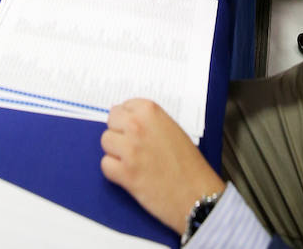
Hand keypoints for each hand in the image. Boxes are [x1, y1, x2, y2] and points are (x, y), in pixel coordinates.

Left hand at [101, 99, 224, 231]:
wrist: (197, 194)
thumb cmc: (188, 164)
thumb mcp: (171, 128)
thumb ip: (148, 121)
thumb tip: (127, 120)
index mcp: (149, 111)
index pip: (121, 107)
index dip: (127, 121)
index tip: (134, 132)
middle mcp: (136, 125)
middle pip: (111, 122)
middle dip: (119, 134)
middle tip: (132, 148)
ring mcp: (130, 148)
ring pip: (106, 142)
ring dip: (115, 153)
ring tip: (133, 163)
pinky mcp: (125, 173)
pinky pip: (105, 165)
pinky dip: (114, 172)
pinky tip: (130, 176)